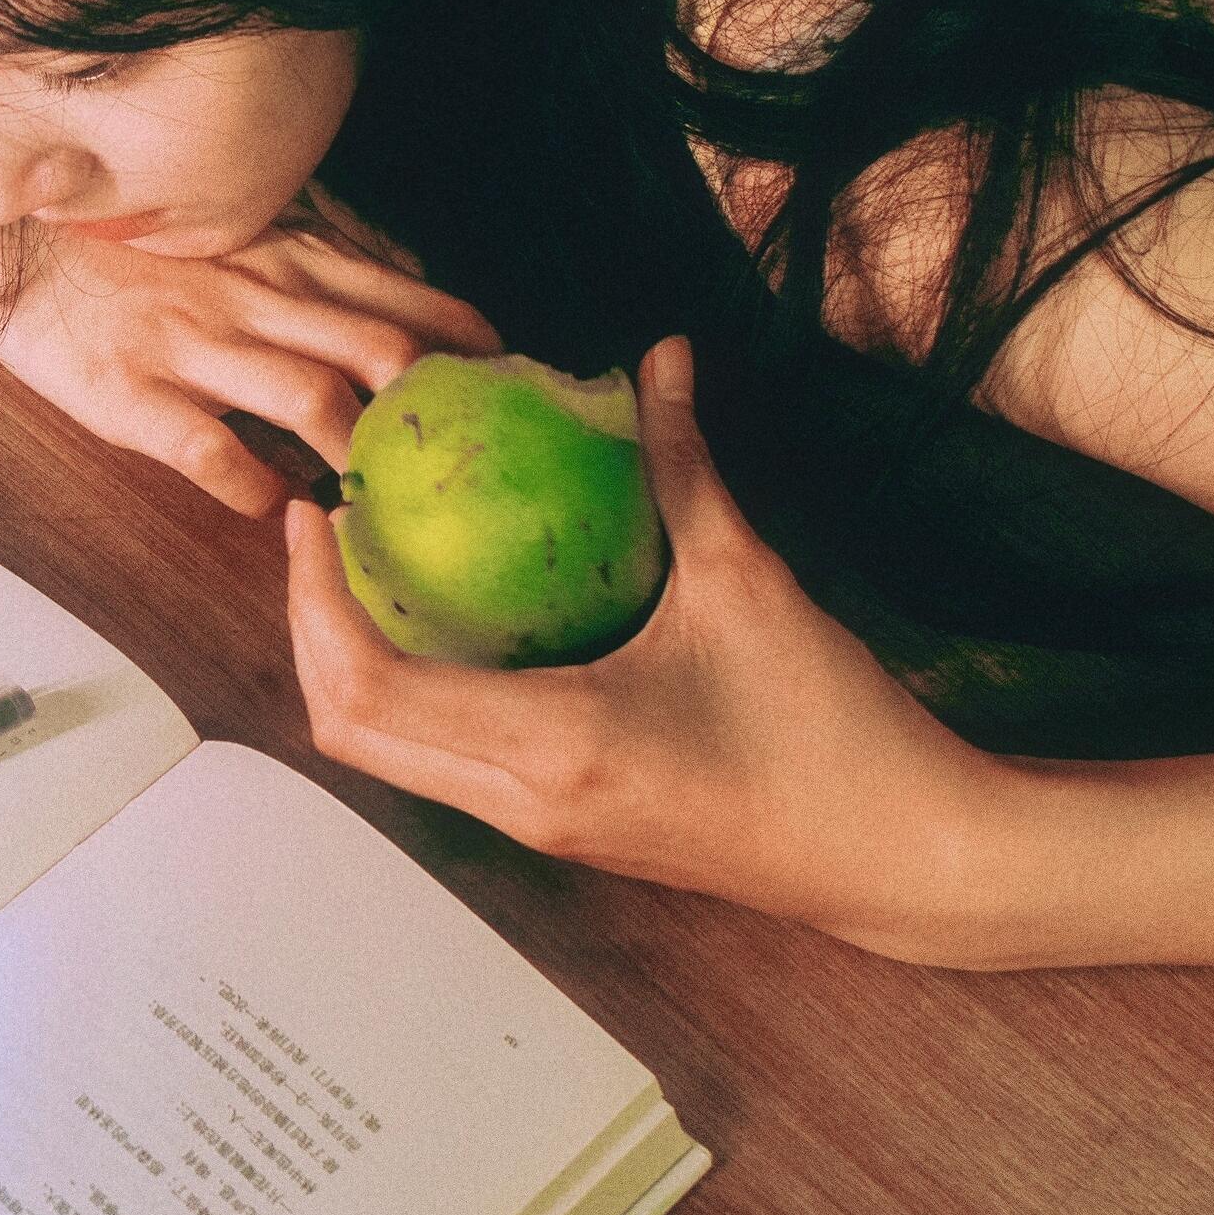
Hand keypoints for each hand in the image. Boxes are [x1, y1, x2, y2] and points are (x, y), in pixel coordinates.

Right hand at [0, 204, 504, 519]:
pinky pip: (212, 450)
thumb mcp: (244, 236)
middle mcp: (257, 298)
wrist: (21, 244)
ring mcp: (196, 345)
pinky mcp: (133, 395)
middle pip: (381, 355)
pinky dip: (255, 488)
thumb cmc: (143, 251)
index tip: (511, 403)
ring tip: (380, 511)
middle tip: (461, 477)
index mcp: (290, 259)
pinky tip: (274, 510)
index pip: (410, 305)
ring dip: (358, 463)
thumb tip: (410, 329)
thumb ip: (322, 276)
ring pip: (312, 401)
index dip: (471, 359)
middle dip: (433, 420)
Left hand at [282, 333, 1005, 959]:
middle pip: (351, 735)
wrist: (902, 859)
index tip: (318, 511)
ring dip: (355, 665)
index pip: (371, 689)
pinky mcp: (563, 831)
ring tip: (370, 563)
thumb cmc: (831, 728)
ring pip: (391, 757)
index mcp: (552, 747)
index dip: (316, 602)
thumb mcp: (750, 581)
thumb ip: (684, 466)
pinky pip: (444, 761)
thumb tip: (658, 355)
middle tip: (326, 529)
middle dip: (311, 631)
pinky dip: (412, 692)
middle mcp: (524, 804)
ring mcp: (539, 829)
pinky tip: (447, 613)